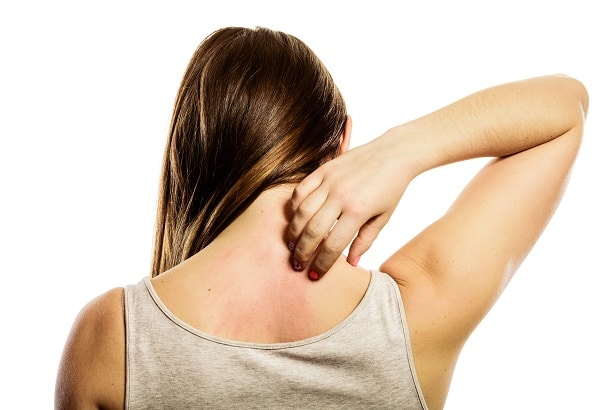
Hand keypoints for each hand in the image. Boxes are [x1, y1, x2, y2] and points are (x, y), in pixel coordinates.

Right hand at [287, 132, 411, 278]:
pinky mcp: (324, 169)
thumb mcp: (384, 218)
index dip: (322, 264)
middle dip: (302, 252)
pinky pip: (301, 190)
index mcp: (358, 212)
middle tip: (297, 265)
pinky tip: (295, 218)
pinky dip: (294, 206)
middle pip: (312, 231)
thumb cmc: (391, 188)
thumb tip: (351, 263)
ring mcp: (330, 181)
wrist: (394, 153)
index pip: (333, 245)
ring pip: (301, 211)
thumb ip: (366, 240)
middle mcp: (341, 196)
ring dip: (293, 232)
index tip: (316, 275)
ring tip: (291, 245)